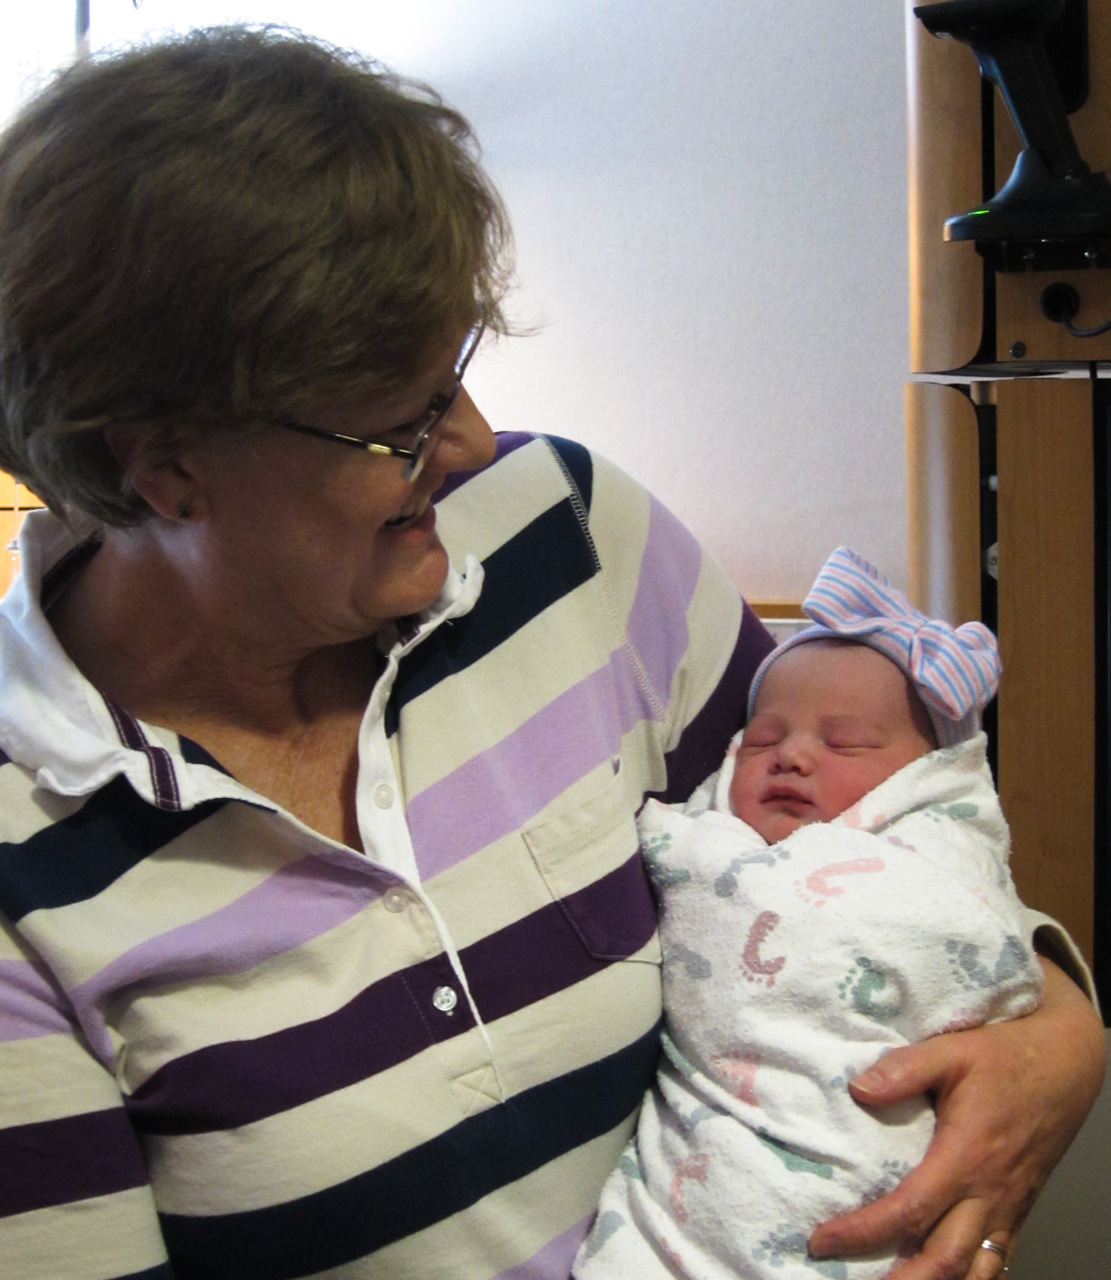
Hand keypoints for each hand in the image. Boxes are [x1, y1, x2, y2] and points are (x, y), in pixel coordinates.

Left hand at [808, 958, 1105, 1278]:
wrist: (1065, 1065)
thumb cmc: (1006, 1057)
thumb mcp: (952, 1051)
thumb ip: (904, 1069)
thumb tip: (859, 1089)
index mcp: (966, 1157)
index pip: (908, 1211)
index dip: (863, 1232)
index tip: (823, 1240)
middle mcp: (988, 1193)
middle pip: (943, 1260)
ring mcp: (1007, 1206)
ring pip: (974, 1270)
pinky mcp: (1019, 1209)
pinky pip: (996, 1259)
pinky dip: (969, 1277)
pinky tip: (943, 1277)